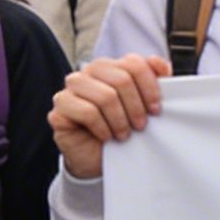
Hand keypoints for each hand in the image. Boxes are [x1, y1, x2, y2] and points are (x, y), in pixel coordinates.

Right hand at [47, 55, 170, 180]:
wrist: (98, 157)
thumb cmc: (121, 127)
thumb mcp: (143, 104)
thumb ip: (155, 80)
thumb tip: (159, 63)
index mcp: (109, 66)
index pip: (133, 63)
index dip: (150, 87)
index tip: (156, 109)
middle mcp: (87, 72)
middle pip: (122, 80)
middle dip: (136, 107)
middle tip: (141, 126)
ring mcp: (70, 89)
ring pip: (105, 96)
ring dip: (120, 120)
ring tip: (123, 134)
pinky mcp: (60, 108)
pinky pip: (88, 113)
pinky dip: (103, 128)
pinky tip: (106, 136)